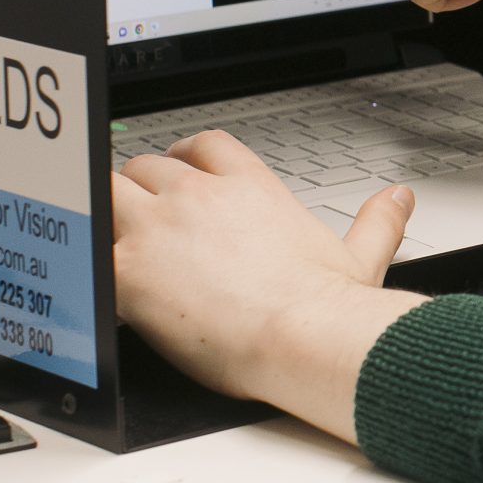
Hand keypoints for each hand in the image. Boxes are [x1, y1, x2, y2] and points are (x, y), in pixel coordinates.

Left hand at [111, 129, 426, 441]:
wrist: (301, 337)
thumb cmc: (325, 307)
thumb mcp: (360, 255)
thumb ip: (377, 220)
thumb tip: (400, 199)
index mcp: (251, 187)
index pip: (204, 145)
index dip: (185, 158)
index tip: (179, 177)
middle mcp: (201, 196)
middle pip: (147, 167)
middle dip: (140, 190)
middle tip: (140, 224)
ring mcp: (160, 227)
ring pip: (107, 191)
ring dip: (103, 212)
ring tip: (104, 243)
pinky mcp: (129, 268)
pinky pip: (85, 245)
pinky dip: (83, 260)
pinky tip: (85, 280)